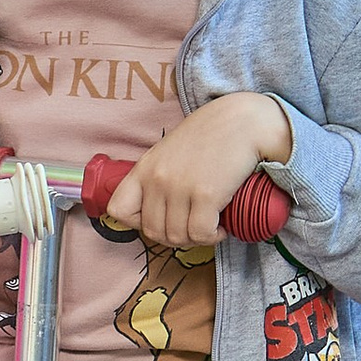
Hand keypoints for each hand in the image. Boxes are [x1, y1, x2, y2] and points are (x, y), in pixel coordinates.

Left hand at [102, 92, 294, 249]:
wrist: (243, 121)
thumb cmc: (210, 136)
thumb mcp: (170, 152)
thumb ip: (159, 176)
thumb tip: (158, 212)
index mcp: (144, 168)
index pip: (118, 209)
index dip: (137, 222)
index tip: (161, 218)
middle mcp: (157, 179)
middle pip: (152, 231)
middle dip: (174, 237)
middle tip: (193, 228)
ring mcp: (179, 187)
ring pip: (177, 237)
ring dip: (195, 239)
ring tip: (209, 227)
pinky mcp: (205, 195)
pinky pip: (200, 234)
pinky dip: (213, 237)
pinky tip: (221, 227)